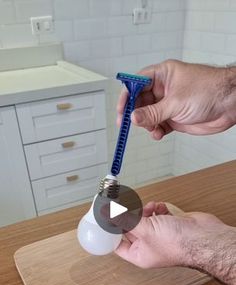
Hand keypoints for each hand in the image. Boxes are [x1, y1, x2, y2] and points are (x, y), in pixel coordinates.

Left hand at [115, 202, 235, 284]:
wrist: (204, 238)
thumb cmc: (178, 243)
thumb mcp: (144, 230)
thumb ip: (125, 220)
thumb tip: (108, 214)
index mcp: (140, 255)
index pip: (118, 244)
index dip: (111, 232)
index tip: (106, 219)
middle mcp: (149, 247)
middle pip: (131, 229)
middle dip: (130, 217)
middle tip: (126, 205)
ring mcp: (160, 236)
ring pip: (144, 220)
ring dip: (144, 211)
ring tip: (149, 208)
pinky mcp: (170, 225)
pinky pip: (157, 215)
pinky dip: (157, 209)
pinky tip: (161, 208)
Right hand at [117, 60, 235, 139]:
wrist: (229, 104)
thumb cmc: (209, 91)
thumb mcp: (176, 102)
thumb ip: (153, 112)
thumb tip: (134, 118)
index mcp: (163, 75)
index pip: (137, 83)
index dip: (127, 96)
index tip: (121, 110)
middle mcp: (164, 89)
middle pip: (140, 102)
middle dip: (136, 114)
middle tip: (132, 124)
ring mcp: (169, 104)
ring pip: (148, 116)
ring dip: (148, 125)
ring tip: (153, 129)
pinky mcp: (175, 117)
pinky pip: (159, 125)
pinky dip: (156, 131)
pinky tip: (159, 134)